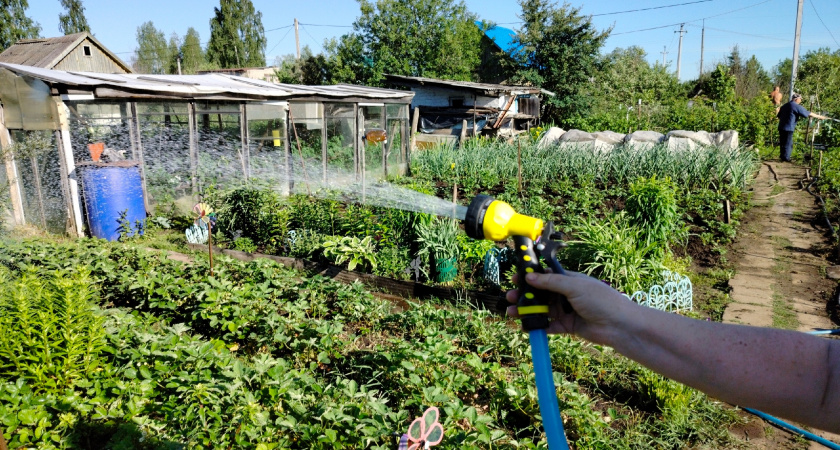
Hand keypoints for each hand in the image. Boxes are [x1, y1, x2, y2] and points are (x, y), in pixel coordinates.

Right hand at [506, 271, 636, 345]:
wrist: (619, 325)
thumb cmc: (600, 300)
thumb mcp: (574, 286)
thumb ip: (551, 283)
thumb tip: (530, 277)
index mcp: (569, 280)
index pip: (545, 276)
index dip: (530, 277)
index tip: (515, 278)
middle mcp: (566, 295)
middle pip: (540, 294)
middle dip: (524, 295)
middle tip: (509, 297)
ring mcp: (566, 311)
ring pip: (542, 310)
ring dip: (527, 311)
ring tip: (511, 313)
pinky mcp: (567, 326)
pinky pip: (549, 326)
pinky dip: (538, 326)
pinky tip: (526, 326)